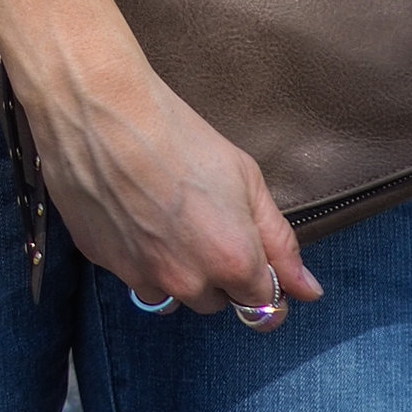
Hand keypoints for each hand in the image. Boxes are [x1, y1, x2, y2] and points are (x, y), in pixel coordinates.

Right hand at [24, 36, 323, 323]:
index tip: (247, 249)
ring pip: (171, 295)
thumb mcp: (246, 178)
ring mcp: (142, 276)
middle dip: (216, 273)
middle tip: (202, 218)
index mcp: (232, 262)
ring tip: (164, 215)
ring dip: (176, 270)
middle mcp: (188, 282)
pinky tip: (133, 212)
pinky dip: (138, 256)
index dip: (258, 274)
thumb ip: (280, 242)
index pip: (261, 303)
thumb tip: (309, 292)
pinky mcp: (103, 263)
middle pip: (215, 301)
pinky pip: (133, 276)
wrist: (103, 109)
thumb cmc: (179, 134)